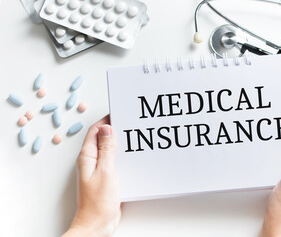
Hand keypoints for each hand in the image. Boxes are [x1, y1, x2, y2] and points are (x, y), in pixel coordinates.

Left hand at [63, 115, 120, 236]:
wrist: (97, 225)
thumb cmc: (98, 203)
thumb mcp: (106, 171)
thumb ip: (107, 150)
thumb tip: (107, 129)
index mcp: (87, 157)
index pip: (95, 131)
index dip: (107, 121)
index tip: (120, 114)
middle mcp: (92, 161)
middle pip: (102, 138)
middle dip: (115, 130)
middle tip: (130, 124)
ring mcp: (99, 169)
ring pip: (110, 149)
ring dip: (120, 143)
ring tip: (133, 138)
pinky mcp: (107, 178)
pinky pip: (114, 161)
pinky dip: (123, 156)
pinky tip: (132, 157)